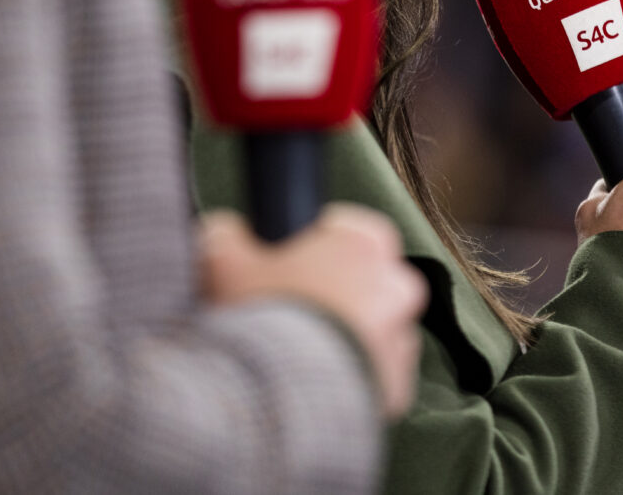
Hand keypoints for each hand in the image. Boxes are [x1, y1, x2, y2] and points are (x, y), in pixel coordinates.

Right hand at [197, 203, 426, 418]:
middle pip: (362, 278)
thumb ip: (230, 235)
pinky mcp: (395, 386)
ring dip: (341, 333)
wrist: (279, 394)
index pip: (345, 229)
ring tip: (295, 347)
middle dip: (329, 290)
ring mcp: (400, 338)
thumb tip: (229, 234)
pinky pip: (371, 372)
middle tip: (286, 307)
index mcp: (367, 242)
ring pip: (370, 326)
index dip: (310, 244)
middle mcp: (396, 286)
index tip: (286, 261)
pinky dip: (347, 372)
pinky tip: (310, 376)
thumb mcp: (222, 258)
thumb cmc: (261, 316)